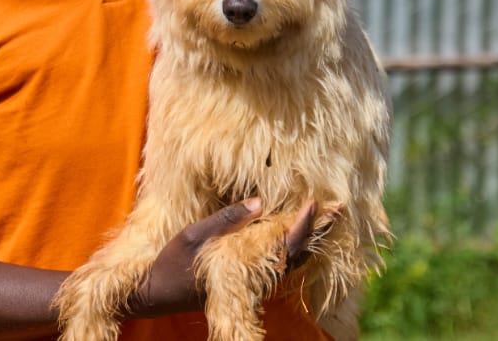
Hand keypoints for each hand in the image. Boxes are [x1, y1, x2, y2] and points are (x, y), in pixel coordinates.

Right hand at [128, 198, 341, 316]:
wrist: (158, 295)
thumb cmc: (173, 264)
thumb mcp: (194, 235)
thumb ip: (227, 220)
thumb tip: (260, 202)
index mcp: (246, 264)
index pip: (286, 245)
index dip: (303, 224)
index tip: (315, 203)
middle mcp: (256, 277)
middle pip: (298, 254)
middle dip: (318, 231)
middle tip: (339, 209)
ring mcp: (253, 280)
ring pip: (292, 260)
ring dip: (309, 237)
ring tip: (325, 216)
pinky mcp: (248, 279)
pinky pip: (279, 262)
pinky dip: (294, 244)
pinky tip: (297, 230)